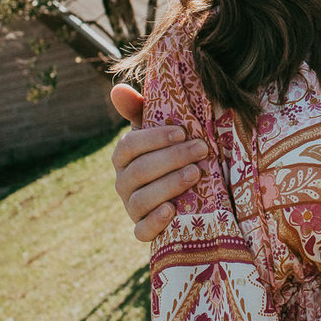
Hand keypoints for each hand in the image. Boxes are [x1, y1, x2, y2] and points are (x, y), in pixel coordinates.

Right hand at [109, 84, 206, 243]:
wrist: (190, 195)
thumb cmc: (172, 154)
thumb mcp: (160, 132)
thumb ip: (141, 110)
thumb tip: (118, 88)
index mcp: (124, 157)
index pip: (129, 146)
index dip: (154, 139)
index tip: (183, 132)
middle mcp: (123, 183)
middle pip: (139, 171)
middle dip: (172, 158)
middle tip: (202, 150)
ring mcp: (132, 208)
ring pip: (141, 200)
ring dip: (169, 185)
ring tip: (196, 174)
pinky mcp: (144, 231)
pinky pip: (141, 232)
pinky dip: (155, 222)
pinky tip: (172, 210)